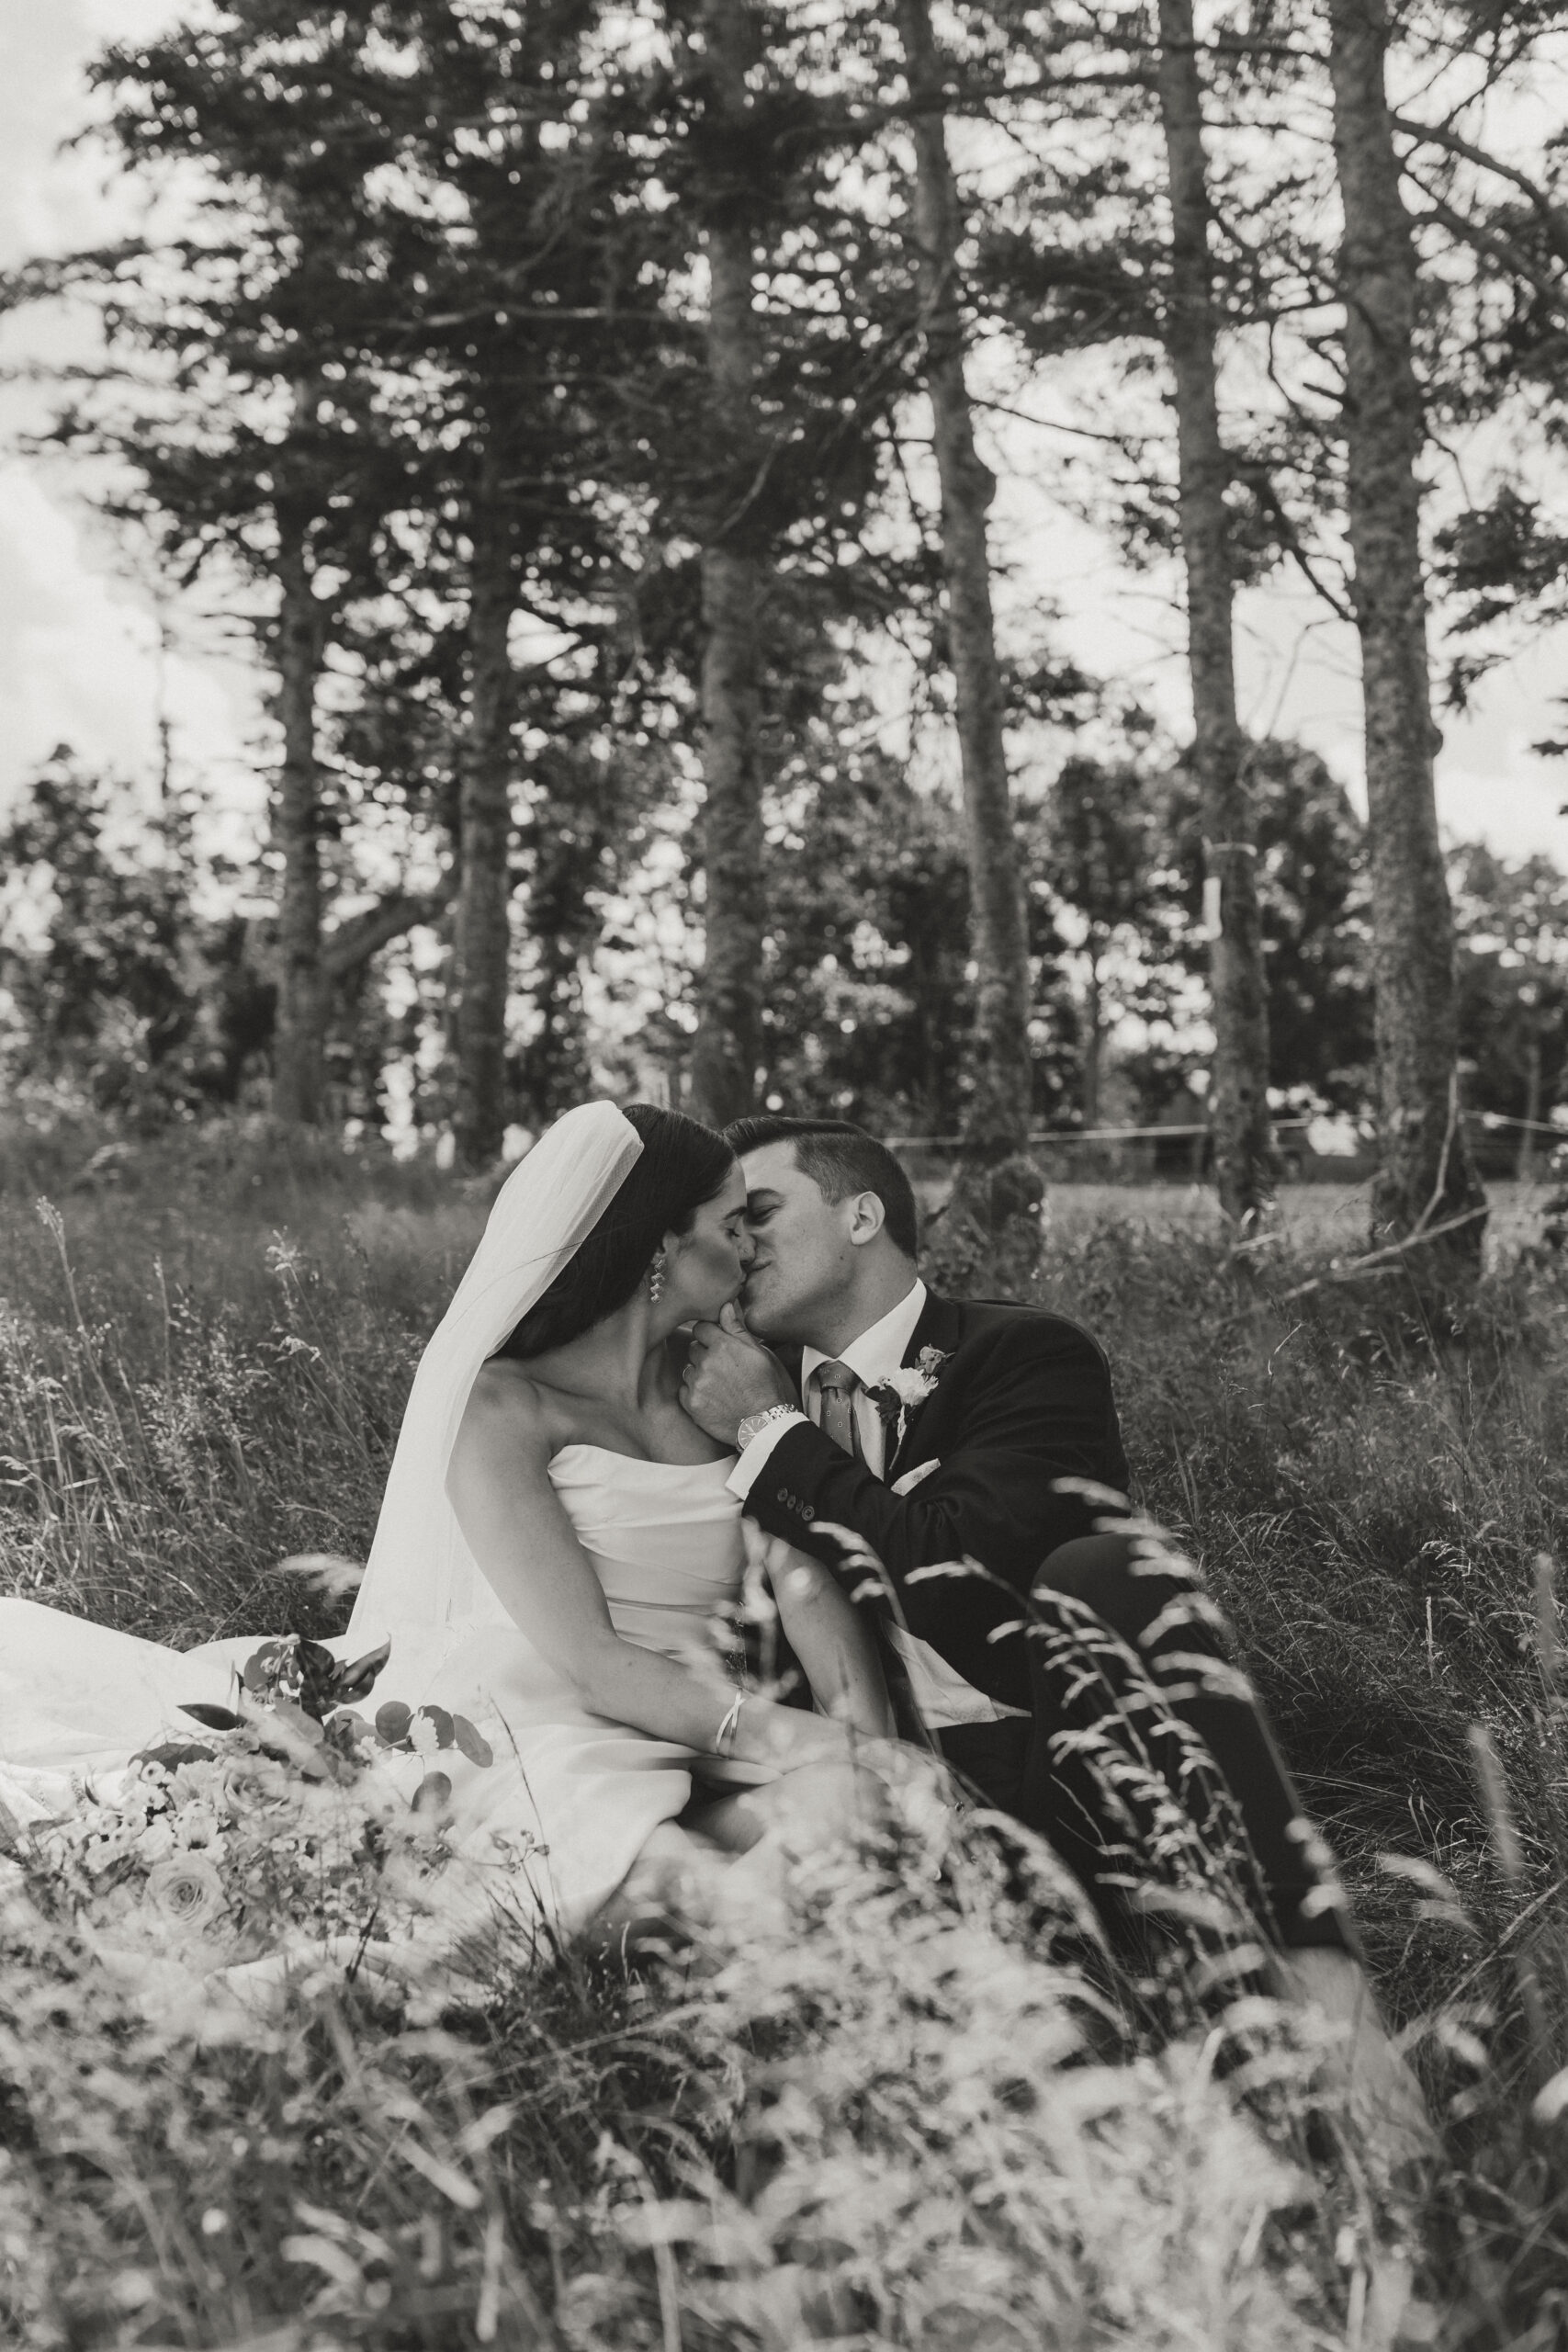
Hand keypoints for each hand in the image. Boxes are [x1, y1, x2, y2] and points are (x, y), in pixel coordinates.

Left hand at [681, 1301, 795, 1445]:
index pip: (701, 1328)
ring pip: (688, 1369)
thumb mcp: (758, 1353)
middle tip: (721, 1368)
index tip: (717, 1344)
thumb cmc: (765, 1386)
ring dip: (698, 1374)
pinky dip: (694, 1393)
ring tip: (718, 1385)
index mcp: (723, 1346)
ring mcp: (697, 1384)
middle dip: (704, 1354)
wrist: (763, 1424)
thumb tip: (725, 1306)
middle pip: (693, 1348)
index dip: (709, 1335)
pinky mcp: (692, 1403)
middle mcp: (707, 1362)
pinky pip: (684, 1390)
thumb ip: (737, 1328)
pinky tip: (711, 1398)